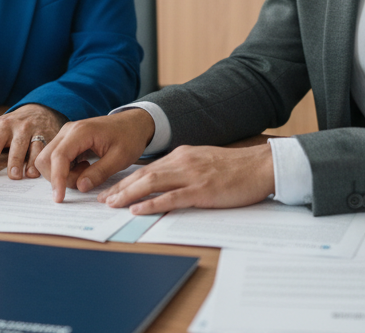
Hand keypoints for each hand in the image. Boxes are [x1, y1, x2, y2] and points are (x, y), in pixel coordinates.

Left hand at [0, 103, 64, 179]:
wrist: (39, 110)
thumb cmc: (12, 124)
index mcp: (2, 126)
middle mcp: (19, 128)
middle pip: (16, 145)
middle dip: (14, 160)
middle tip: (12, 176)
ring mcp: (36, 131)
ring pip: (35, 147)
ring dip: (32, 161)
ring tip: (29, 175)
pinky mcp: (50, 137)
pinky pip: (48, 149)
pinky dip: (47, 160)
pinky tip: (44, 171)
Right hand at [36, 109, 154, 202]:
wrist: (134, 124)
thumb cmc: (129, 137)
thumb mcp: (120, 158)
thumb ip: (100, 172)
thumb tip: (80, 186)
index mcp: (81, 132)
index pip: (58, 157)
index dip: (57, 179)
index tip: (59, 198)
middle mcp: (68, 130)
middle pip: (46, 159)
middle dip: (58, 177)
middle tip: (83, 181)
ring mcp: (66, 134)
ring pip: (48, 160)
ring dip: (62, 174)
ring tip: (86, 172)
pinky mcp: (67, 141)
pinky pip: (55, 159)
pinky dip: (65, 170)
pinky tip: (84, 168)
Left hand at [98, 144, 275, 214]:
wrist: (262, 165)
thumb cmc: (237, 168)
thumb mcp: (206, 162)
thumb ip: (187, 169)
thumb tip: (169, 182)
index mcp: (183, 155)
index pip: (148, 168)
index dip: (127, 180)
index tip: (112, 189)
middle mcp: (183, 162)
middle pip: (143, 174)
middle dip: (120, 187)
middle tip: (103, 199)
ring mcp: (192, 175)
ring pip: (151, 183)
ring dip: (128, 194)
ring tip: (112, 204)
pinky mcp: (202, 190)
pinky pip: (171, 198)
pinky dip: (151, 204)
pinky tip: (137, 209)